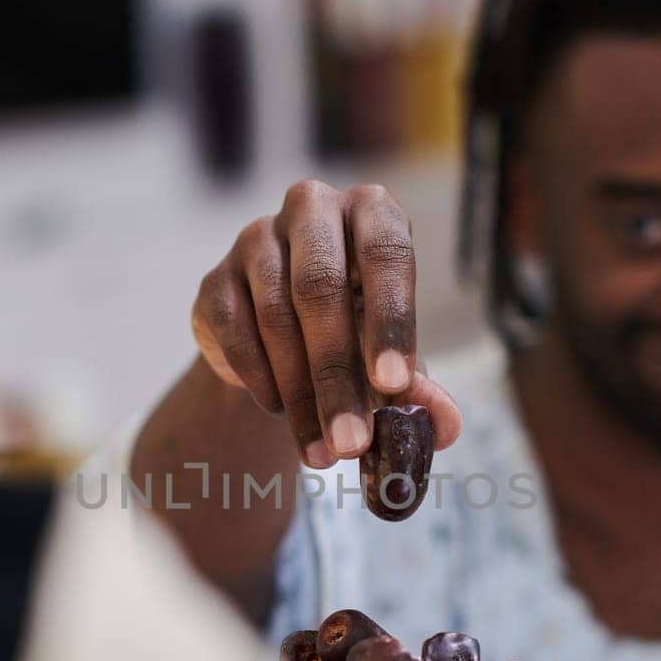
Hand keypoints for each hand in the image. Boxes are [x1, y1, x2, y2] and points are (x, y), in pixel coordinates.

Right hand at [191, 180, 461, 466]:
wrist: (282, 340)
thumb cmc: (356, 332)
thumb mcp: (392, 358)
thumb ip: (420, 389)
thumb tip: (445, 426)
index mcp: (371, 211)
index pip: (386, 252)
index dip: (390, 320)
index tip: (394, 385)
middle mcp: (312, 210)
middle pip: (319, 288)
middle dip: (337, 375)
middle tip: (353, 441)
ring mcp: (256, 239)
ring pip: (275, 316)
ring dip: (300, 394)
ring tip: (322, 451)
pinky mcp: (215, 280)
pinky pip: (236, 331)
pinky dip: (261, 380)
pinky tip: (281, 412)